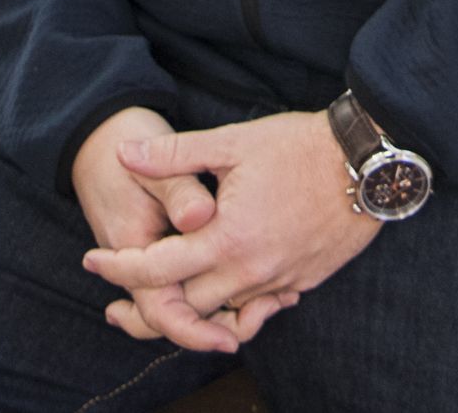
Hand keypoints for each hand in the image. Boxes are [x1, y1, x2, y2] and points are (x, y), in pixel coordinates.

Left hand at [81, 113, 381, 347]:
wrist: (365, 162)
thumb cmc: (297, 146)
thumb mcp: (231, 143)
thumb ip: (173, 155)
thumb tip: (124, 154)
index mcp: (227, 240)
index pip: (157, 270)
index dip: (118, 268)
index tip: (92, 261)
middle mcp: (252, 272)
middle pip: (185, 308)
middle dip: (147, 304)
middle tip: (118, 295)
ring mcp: (280, 282)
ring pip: (222, 314)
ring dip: (191, 307)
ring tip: (164, 294)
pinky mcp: (302, 283)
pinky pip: (257, 308)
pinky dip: (233, 305)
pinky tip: (219, 287)